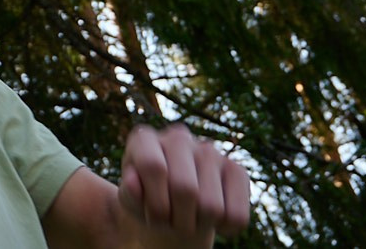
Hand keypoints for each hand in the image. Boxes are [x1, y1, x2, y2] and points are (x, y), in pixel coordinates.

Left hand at [117, 123, 249, 244]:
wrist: (172, 210)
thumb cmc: (145, 202)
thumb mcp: (131, 202)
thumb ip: (129, 194)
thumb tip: (131, 182)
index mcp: (144, 139)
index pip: (154, 167)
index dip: (155, 203)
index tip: (154, 218)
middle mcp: (178, 137)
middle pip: (186, 189)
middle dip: (178, 219)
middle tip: (172, 223)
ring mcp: (210, 150)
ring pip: (211, 206)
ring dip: (198, 225)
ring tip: (187, 219)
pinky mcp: (236, 169)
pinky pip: (237, 214)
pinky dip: (224, 228)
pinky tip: (211, 220)